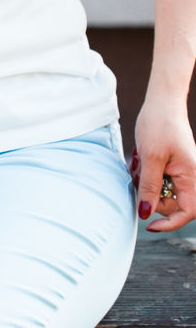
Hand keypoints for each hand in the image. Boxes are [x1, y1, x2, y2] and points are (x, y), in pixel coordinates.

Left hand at [131, 98, 195, 232]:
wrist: (160, 102)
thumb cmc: (158, 126)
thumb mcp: (150, 158)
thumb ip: (148, 186)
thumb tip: (146, 212)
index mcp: (191, 177)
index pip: (187, 211)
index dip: (170, 222)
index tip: (148, 225)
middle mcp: (188, 176)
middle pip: (170, 202)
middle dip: (150, 194)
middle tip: (136, 174)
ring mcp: (179, 170)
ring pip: (160, 190)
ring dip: (144, 182)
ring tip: (137, 161)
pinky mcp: (169, 164)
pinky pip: (156, 178)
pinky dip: (144, 172)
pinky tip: (138, 158)